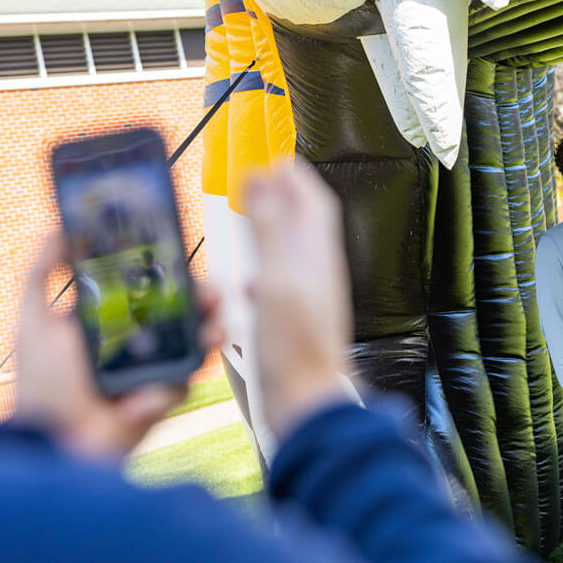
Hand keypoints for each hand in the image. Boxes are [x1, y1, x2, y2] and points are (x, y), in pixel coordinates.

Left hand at [14, 236, 223, 459]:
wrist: (54, 441)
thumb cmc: (41, 383)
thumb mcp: (33, 320)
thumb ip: (40, 273)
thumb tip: (54, 229)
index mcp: (110, 321)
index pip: (149, 289)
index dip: (171, 276)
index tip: (184, 261)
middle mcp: (135, 344)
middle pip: (181, 315)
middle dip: (203, 302)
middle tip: (213, 294)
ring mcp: (151, 372)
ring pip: (194, 347)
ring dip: (209, 335)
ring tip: (214, 331)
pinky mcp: (160, 402)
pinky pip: (181, 388)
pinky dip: (164, 392)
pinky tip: (137, 401)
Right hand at [246, 161, 352, 438]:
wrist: (304, 404)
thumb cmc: (294, 347)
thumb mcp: (277, 277)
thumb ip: (270, 227)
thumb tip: (264, 178)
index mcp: (317, 258)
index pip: (313, 203)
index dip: (296, 178)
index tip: (276, 158)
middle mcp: (316, 276)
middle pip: (304, 226)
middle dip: (284, 199)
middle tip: (262, 181)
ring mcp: (305, 302)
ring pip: (291, 256)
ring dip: (272, 233)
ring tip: (250, 221)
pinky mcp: (292, 326)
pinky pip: (278, 288)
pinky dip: (261, 274)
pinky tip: (245, 285)